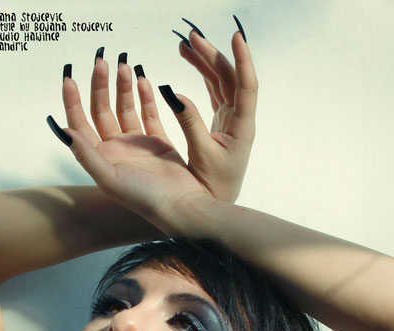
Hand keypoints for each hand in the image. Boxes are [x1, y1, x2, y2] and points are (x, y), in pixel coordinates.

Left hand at [48, 25, 256, 227]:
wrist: (180, 206)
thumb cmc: (144, 198)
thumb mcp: (110, 179)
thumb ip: (86, 155)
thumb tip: (63, 130)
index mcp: (100, 159)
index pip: (79, 124)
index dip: (72, 101)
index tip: (69, 78)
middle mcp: (115, 150)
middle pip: (101, 110)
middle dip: (99, 85)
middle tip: (102, 61)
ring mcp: (136, 145)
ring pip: (124, 108)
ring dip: (122, 87)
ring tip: (124, 65)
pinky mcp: (158, 142)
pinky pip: (148, 113)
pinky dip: (145, 96)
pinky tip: (142, 79)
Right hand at [175, 25, 257, 202]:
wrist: (217, 202)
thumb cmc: (214, 184)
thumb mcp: (201, 155)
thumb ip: (190, 124)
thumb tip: (175, 95)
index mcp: (242, 127)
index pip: (246, 86)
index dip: (243, 61)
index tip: (236, 38)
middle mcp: (239, 118)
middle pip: (229, 78)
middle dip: (211, 55)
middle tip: (191, 36)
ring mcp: (230, 118)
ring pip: (220, 82)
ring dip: (204, 62)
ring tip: (186, 45)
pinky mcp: (220, 122)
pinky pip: (213, 91)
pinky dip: (202, 75)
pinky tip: (191, 62)